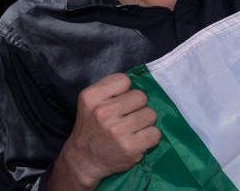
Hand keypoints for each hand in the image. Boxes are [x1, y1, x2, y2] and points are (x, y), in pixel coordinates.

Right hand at [55, 73, 159, 188]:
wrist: (84, 159)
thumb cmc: (91, 127)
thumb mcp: (89, 103)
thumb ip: (108, 90)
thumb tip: (138, 83)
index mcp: (91, 97)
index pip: (124, 80)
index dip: (125, 90)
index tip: (119, 101)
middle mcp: (103, 112)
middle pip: (140, 96)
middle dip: (137, 106)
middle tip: (127, 116)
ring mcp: (117, 130)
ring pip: (151, 114)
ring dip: (145, 122)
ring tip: (133, 128)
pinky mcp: (130, 147)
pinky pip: (155, 133)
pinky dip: (150, 137)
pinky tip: (138, 139)